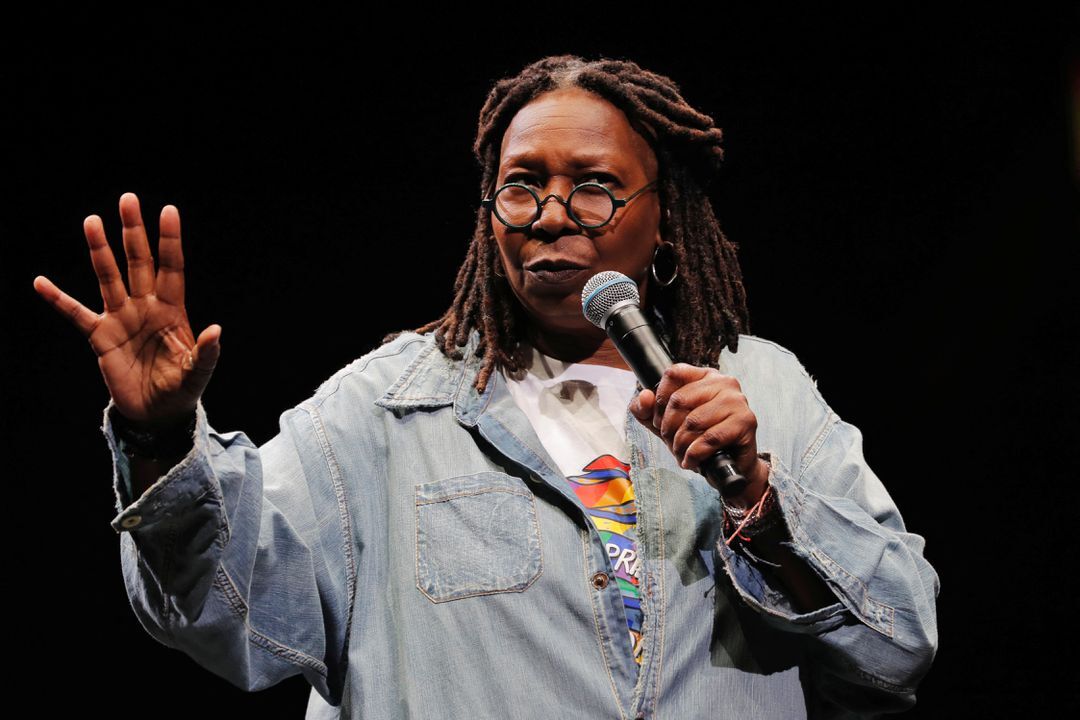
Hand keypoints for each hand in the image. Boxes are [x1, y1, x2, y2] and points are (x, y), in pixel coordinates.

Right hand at [33, 192, 220, 428]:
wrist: (156, 413)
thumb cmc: (180, 389)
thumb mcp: (197, 374)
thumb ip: (206, 353)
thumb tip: (216, 330)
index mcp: (172, 310)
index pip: (171, 268)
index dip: (169, 241)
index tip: (168, 210)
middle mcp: (145, 307)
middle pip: (138, 262)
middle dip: (133, 232)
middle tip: (128, 199)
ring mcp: (121, 318)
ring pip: (108, 277)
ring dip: (100, 251)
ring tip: (91, 221)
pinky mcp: (100, 337)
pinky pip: (76, 314)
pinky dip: (58, 299)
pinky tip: (40, 282)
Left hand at [629, 363, 769, 501]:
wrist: (729, 467)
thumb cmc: (698, 440)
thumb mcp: (665, 424)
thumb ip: (646, 410)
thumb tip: (644, 396)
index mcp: (705, 376)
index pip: (673, 373)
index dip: (660, 400)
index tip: (661, 420)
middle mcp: (724, 382)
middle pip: (679, 399)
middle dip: (668, 428)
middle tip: (671, 443)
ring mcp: (737, 400)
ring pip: (693, 421)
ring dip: (680, 444)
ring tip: (682, 454)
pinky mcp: (746, 421)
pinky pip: (709, 438)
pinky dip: (695, 454)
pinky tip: (692, 461)